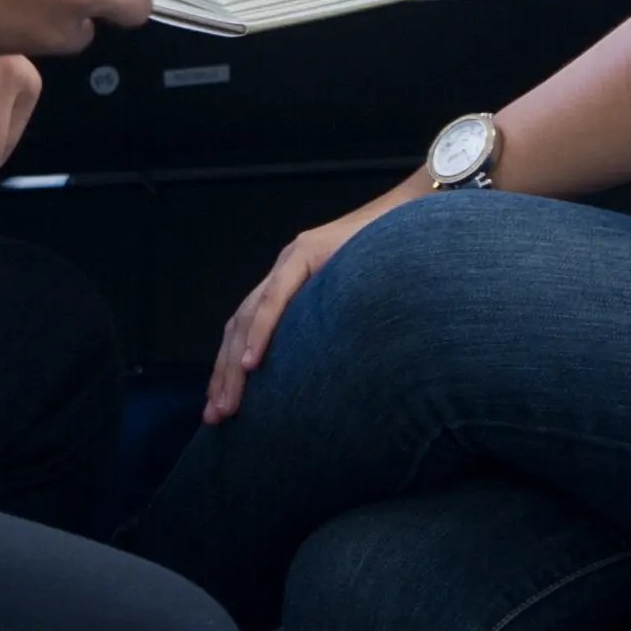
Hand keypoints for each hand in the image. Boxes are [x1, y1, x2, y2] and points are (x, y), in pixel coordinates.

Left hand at [206, 178, 423, 422]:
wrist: (414, 214)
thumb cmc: (393, 263)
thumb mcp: (354, 304)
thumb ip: (331, 327)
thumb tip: (327, 378)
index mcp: (291, 283)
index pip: (247, 328)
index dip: (229, 366)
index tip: (222, 405)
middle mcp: (284, 270)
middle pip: (239, 326)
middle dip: (223, 374)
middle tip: (215, 416)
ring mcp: (293, 258)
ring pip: (249, 316)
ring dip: (233, 364)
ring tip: (228, 401)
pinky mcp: (308, 252)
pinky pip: (277, 297)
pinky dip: (261, 331)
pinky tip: (250, 361)